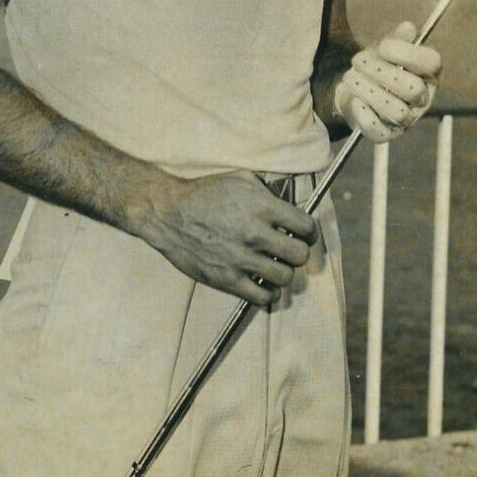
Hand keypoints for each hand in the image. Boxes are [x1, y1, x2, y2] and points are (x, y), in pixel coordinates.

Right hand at [136, 171, 317, 304]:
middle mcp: (255, 234)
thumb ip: (268, 192)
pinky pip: (262, 297)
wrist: (167, 213)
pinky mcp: (227, 279)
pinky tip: (263, 283)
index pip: (306, 226)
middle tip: (289, 251)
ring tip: (274, 266)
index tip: (304, 235)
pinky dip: (268, 293)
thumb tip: (288, 205)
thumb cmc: (204, 194)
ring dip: (283, 272)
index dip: (309, 232)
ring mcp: (241, 259)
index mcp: (262, 207)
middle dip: (298, 252)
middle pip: (299, 255)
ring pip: (284, 277)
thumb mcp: (240, 180)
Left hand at [334, 21, 441, 143]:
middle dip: (382, 72)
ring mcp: (407, 120)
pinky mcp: (386, 134)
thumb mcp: (385, 46)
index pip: (432, 63)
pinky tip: (355, 100)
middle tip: (357, 60)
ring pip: (397, 111)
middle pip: (414, 89)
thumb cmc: (375, 64)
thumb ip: (397, 37)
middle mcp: (423, 99)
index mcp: (428, 74)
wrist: (352, 87)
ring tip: (350, 76)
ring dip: (369, 91)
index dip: (408, 54)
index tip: (383, 46)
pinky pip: (379, 130)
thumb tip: (408, 29)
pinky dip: (364, 114)